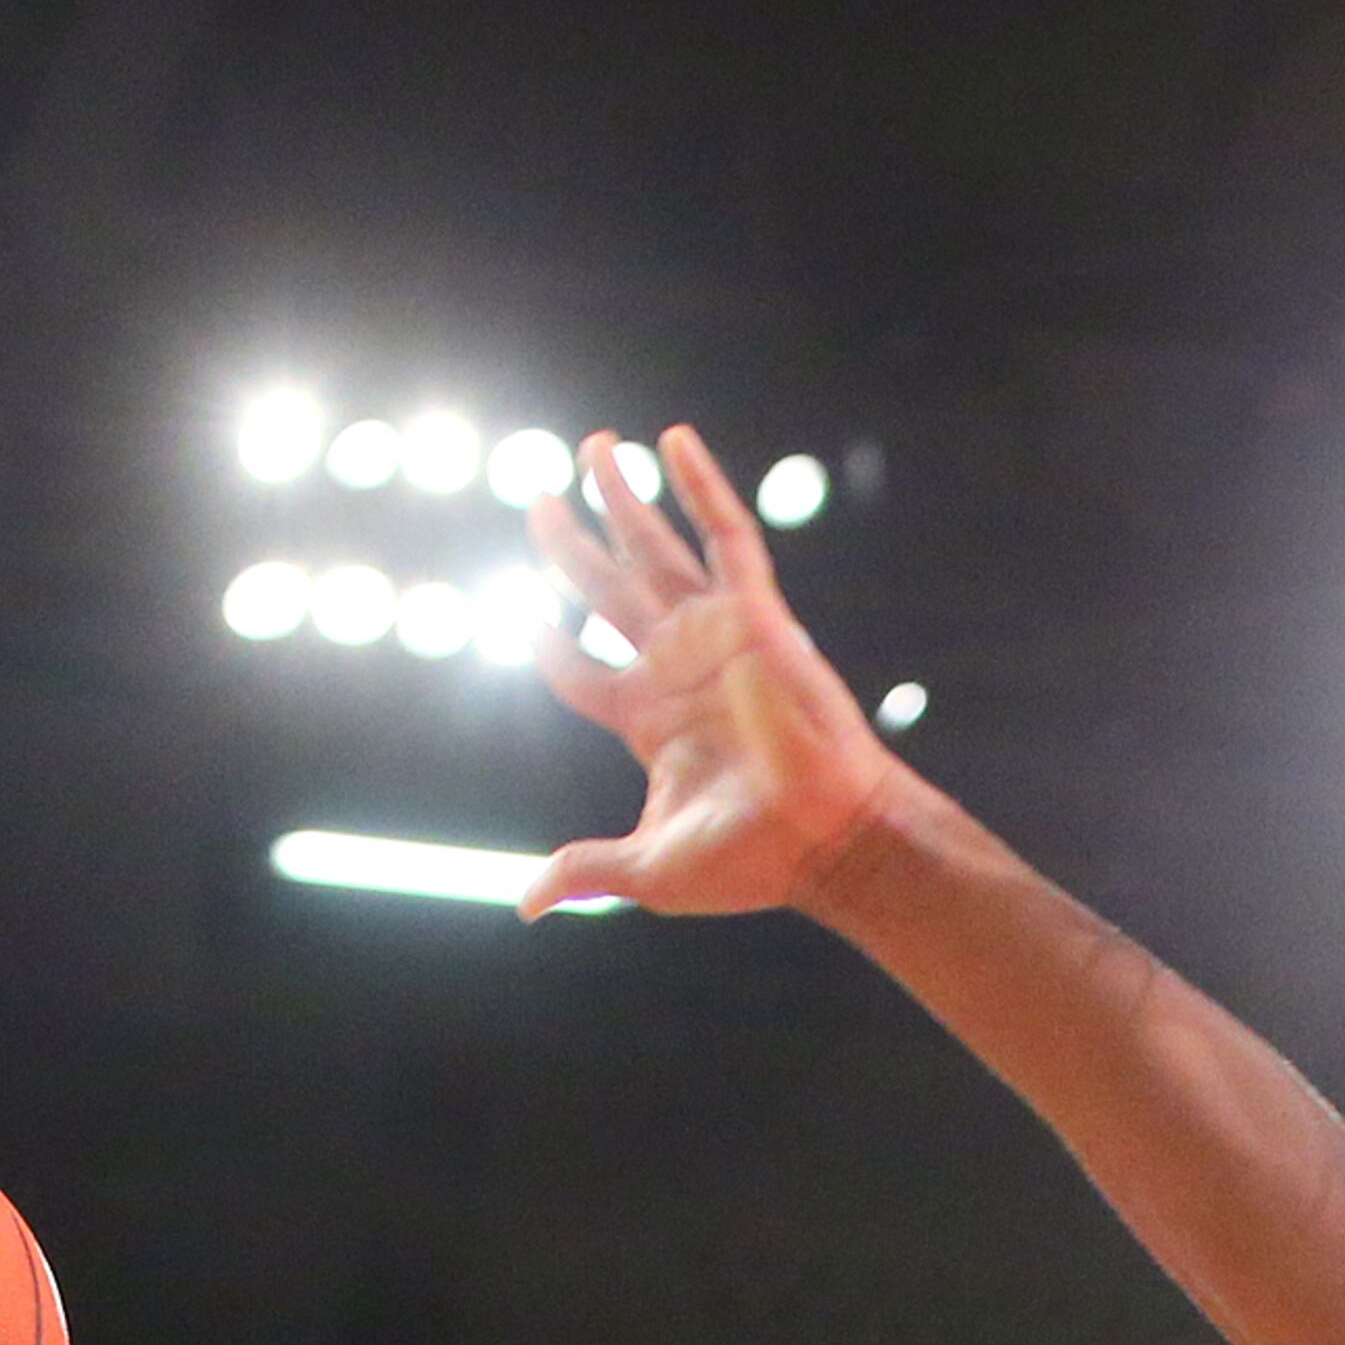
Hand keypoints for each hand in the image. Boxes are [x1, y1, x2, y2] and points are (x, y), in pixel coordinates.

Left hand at [517, 426, 903, 922]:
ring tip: (589, 445)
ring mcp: (715, 636)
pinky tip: (672, 440)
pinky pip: (725, 536)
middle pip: (604, 589)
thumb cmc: (748, 862)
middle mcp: (675, 667)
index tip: (521, 612)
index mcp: (647, 719)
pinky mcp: (756, 615)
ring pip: (655, 548)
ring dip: (621, 496)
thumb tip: (526, 904)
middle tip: (535, 491)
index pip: (578, 667)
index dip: (546, 641)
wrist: (823, 840)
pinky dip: (700, 486)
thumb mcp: (649, 869)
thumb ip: (585, 869)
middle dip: (568, 540)